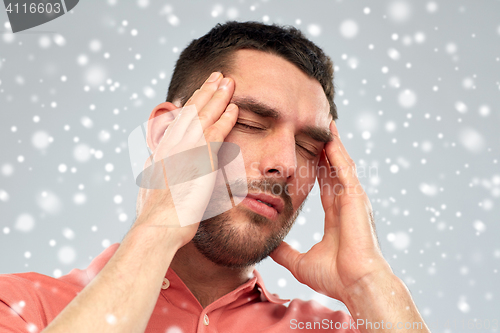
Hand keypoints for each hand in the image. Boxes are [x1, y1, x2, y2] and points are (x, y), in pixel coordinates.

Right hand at [133, 72, 237, 248]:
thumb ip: (151, 167)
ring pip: (205, 115)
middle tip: (218, 76)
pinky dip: (226, 118)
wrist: (157, 225)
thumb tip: (149, 159)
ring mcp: (186, 149)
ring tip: (228, 81)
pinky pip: (217, 132)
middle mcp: (173, 143)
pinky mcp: (200, 159)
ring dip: (218, 96)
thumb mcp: (147, 184)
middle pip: (192, 110)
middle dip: (206, 91)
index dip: (193, 103)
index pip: (180, 119)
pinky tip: (235, 107)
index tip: (201, 91)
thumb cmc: (153, 214)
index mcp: (162, 149)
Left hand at [270, 120, 392, 301]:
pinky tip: (330, 137)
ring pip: (341, 164)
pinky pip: (345, 169)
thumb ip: (285, 253)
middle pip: (334, 169)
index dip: (319, 168)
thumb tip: (269, 248)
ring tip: (325, 124)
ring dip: (333, 144)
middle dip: (326, 149)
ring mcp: (353, 199)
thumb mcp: (301, 262)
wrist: (357, 284)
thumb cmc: (335, 277)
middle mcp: (347, 203)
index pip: (325, 185)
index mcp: (336, 215)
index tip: (309, 153)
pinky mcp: (357, 198)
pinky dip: (338, 152)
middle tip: (316, 129)